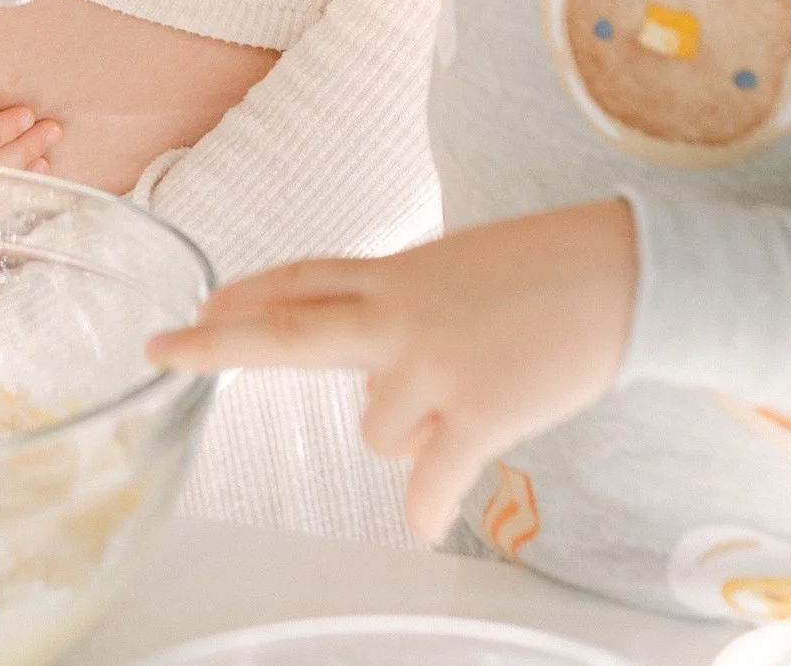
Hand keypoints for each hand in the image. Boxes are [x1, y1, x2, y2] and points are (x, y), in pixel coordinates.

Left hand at [145, 199, 637, 544]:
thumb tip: (373, 375)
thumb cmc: (549, 268)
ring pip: (375, 427)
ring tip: (476, 392)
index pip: (299, 279)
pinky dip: (424, 508)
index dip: (243, 297)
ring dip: (413, 430)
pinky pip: (428, 477)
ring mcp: (432, 360)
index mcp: (393, 272)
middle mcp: (397, 312)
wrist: (626, 269)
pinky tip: (422, 524)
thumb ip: (401, 307)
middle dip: (218, 341)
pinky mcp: (477, 409)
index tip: (195, 311)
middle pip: (287, 326)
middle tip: (164, 349)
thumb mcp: (456, 266)